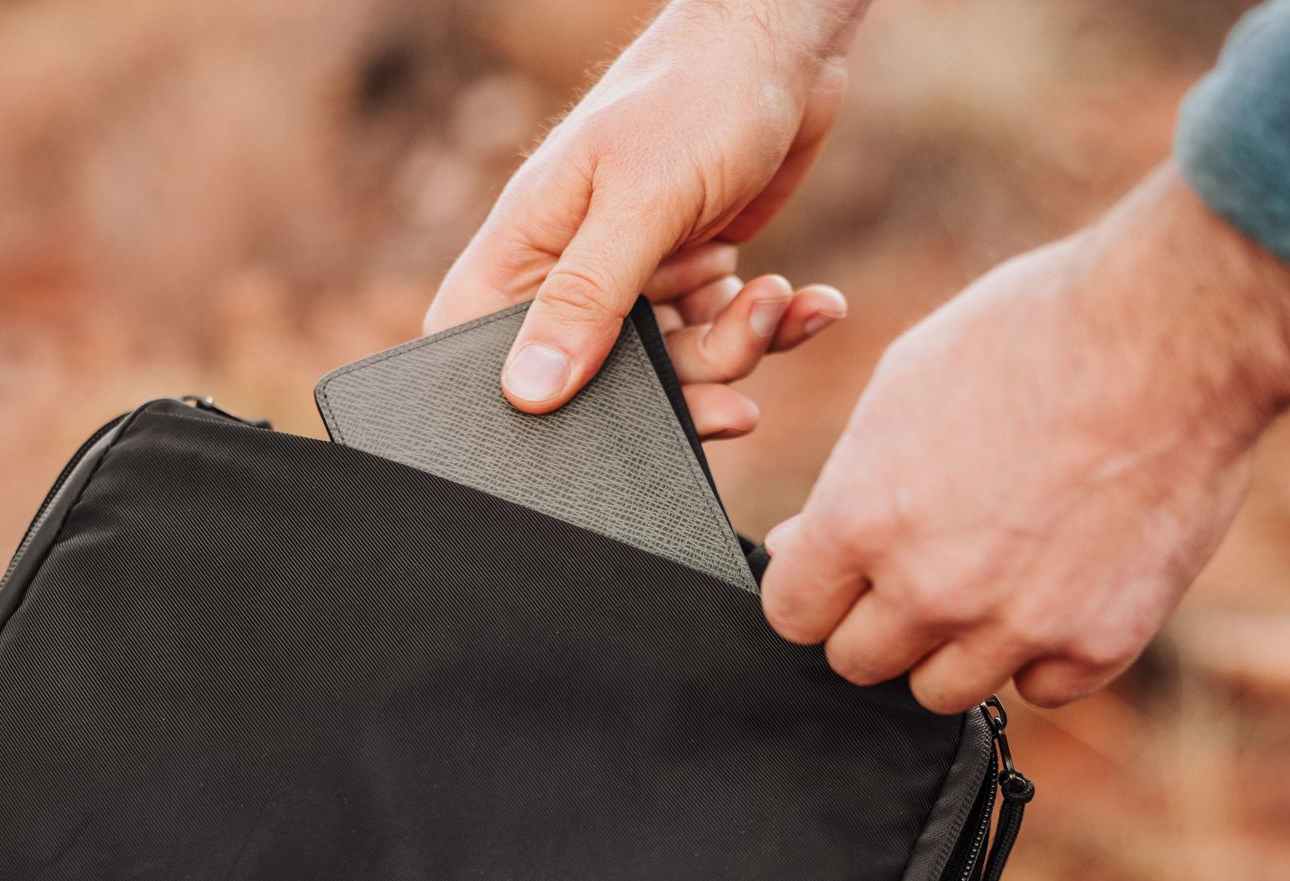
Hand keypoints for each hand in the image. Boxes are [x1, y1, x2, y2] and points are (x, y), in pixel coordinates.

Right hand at [426, 0, 869, 431]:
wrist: (787, 44)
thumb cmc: (698, 94)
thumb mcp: (640, 200)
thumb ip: (587, 298)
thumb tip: (527, 394)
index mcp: (528, 246)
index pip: (479, 347)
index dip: (518, 400)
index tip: (583, 427)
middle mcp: (575, 270)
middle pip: (598, 382)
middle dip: (678, 386)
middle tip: (734, 380)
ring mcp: (638, 278)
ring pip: (676, 368)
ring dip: (737, 347)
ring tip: (771, 298)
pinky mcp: (696, 276)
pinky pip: (726, 335)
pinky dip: (772, 325)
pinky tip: (809, 301)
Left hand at [760, 166, 1289, 712]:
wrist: (1176, 331)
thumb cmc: (1033, 333)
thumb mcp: (904, 388)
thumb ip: (851, 488)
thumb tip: (804, 546)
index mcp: (862, 519)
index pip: (792, 613)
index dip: (816, 588)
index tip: (842, 569)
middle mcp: (929, 588)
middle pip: (859, 661)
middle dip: (880, 619)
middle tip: (924, 566)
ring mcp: (1016, 626)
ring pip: (942, 691)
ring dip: (955, 646)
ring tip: (994, 575)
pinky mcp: (1099, 643)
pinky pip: (1041, 688)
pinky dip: (1044, 652)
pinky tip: (1061, 587)